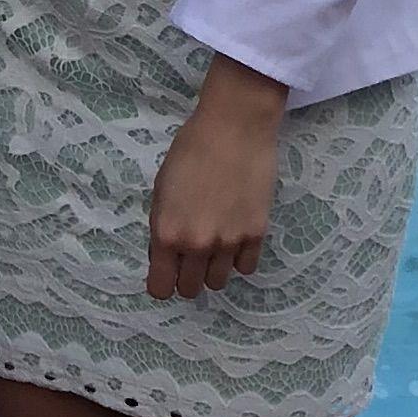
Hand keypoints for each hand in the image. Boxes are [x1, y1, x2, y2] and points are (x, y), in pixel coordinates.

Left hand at [148, 58, 289, 300]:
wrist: (234, 127)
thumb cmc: (190, 150)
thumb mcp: (161, 190)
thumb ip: (163, 227)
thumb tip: (167, 255)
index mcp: (167, 233)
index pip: (160, 288)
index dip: (162, 281)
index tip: (166, 271)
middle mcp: (197, 245)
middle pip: (190, 289)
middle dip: (186, 276)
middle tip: (190, 254)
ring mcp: (229, 243)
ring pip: (218, 282)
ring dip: (213, 268)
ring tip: (214, 243)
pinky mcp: (257, 234)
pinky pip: (246, 268)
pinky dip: (239, 258)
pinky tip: (235, 237)